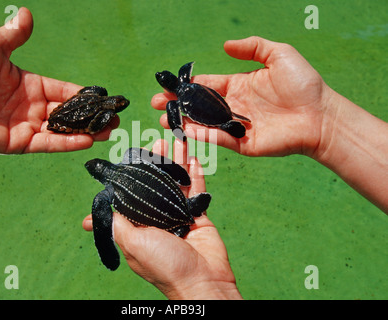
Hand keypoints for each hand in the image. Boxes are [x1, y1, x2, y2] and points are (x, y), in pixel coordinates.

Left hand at [0, 7, 117, 153]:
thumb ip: (14, 34)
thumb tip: (27, 13)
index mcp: (28, 84)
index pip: (63, 90)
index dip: (83, 95)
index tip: (103, 97)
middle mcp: (30, 107)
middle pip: (67, 113)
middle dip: (91, 117)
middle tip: (113, 119)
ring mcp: (24, 126)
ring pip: (62, 131)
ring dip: (85, 132)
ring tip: (108, 131)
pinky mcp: (16, 143)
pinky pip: (47, 143)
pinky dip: (66, 143)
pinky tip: (86, 140)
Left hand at [83, 139, 241, 299]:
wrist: (202, 280)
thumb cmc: (165, 265)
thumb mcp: (133, 243)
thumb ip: (117, 225)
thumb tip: (94, 215)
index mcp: (139, 226)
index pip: (132, 194)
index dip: (132, 175)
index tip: (130, 155)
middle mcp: (157, 218)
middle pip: (156, 183)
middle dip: (156, 161)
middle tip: (156, 140)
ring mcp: (178, 215)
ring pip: (176, 182)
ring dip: (176, 161)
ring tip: (176, 139)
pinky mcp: (198, 215)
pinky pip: (196, 190)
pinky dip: (195, 174)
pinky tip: (193, 157)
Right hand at [151, 36, 330, 156]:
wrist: (321, 115)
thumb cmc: (304, 84)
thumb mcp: (279, 55)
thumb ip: (253, 47)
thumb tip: (225, 45)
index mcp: (239, 85)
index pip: (207, 85)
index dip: (186, 86)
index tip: (168, 86)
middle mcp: (234, 105)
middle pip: (198, 105)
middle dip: (176, 104)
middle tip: (156, 103)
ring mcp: (236, 125)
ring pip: (203, 123)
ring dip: (182, 122)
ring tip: (162, 119)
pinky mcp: (242, 143)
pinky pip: (218, 138)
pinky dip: (200, 135)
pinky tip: (184, 130)